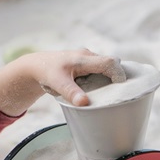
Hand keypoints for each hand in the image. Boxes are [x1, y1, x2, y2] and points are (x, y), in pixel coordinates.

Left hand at [0, 49, 125, 114]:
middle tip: (121, 91)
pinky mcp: (86, 63)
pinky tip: (102, 89)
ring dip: (110, 76)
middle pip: (110, 62)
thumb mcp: (57, 84)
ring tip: (113, 92)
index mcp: (82, 58)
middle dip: (117, 74)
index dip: (118, 73)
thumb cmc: (47, 73)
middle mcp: (87, 55)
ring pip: (105, 65)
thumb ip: (71, 93)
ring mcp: (87, 58)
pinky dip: (104, 77)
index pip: (108, 62)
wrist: (37, 66)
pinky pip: (100, 68)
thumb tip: (84, 104)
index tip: (122, 86)